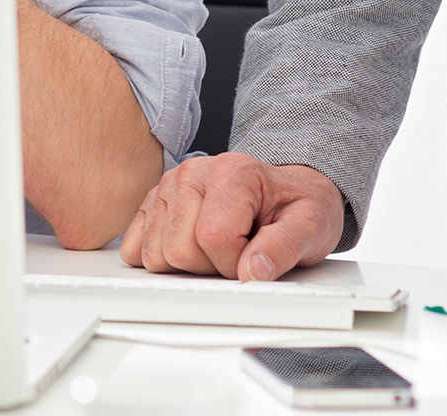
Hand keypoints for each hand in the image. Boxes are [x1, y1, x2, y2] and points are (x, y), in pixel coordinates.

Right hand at [120, 153, 344, 279]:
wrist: (288, 190)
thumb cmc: (297, 207)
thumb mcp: (311, 226)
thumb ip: (284, 248)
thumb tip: (252, 273)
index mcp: (233, 173)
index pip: (214, 239)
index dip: (237, 265)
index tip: (255, 258)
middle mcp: (193, 173)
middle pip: (178, 250)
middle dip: (210, 268)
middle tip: (237, 253)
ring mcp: (168, 186)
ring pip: (155, 254)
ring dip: (188, 266)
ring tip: (217, 248)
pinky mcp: (153, 201)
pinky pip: (135, 246)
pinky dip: (161, 259)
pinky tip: (191, 247)